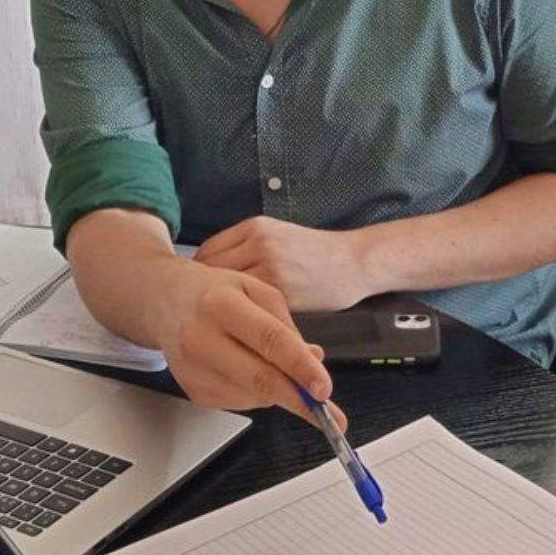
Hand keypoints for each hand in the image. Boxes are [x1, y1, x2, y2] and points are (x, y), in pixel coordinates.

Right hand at [160, 261, 346, 430]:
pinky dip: (256, 393)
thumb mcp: (255, 290)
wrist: (163, 300)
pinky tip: (247, 369)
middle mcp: (201, 337)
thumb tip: (313, 360)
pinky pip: (239, 403)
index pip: (269, 340)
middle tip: (328, 415)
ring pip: (253, 396)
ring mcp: (192, 368)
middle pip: (259, 379)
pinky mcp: (191, 390)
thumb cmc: (214, 292)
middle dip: (299, 400)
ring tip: (273, 364)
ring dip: (278, 391)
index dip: (300, 367)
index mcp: (221, 303)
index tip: (324, 388)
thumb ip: (287, 325)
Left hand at [194, 217, 373, 310]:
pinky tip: (247, 326)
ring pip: (228, 293)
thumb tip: (212, 273)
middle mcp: (259, 244)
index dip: (200, 275)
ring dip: (223, 309)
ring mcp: (271, 268)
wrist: (355, 262)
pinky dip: (245, 319)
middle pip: (210, 272)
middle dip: (206, 293)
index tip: (202, 292)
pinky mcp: (284, 292)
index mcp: (255, 227)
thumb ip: (247, 248)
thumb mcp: (279, 235)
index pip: (208, 252)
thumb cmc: (316, 253)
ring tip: (224, 321)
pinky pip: (252, 308)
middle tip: (208, 311)